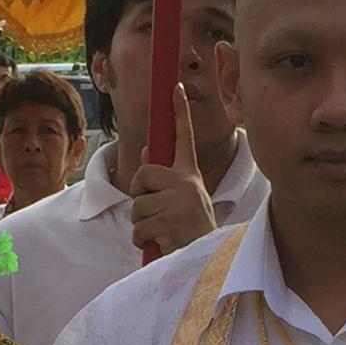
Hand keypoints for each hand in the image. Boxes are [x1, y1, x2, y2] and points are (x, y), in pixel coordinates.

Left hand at [125, 86, 221, 258]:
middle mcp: (186, 183)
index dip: (180, 112)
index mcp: (190, 175)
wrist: (208, 257)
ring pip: (137, 206)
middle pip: (142, 174)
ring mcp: (178, 201)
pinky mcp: (168, 221)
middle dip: (139, 195)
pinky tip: (160, 243)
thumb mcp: (184, 198)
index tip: (175, 88)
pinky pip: (138, 228)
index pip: (184, 137)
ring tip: (162, 232)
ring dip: (141, 225)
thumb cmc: (193, 229)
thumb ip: (164, 177)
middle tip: (153, 212)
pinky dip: (142, 240)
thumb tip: (146, 150)